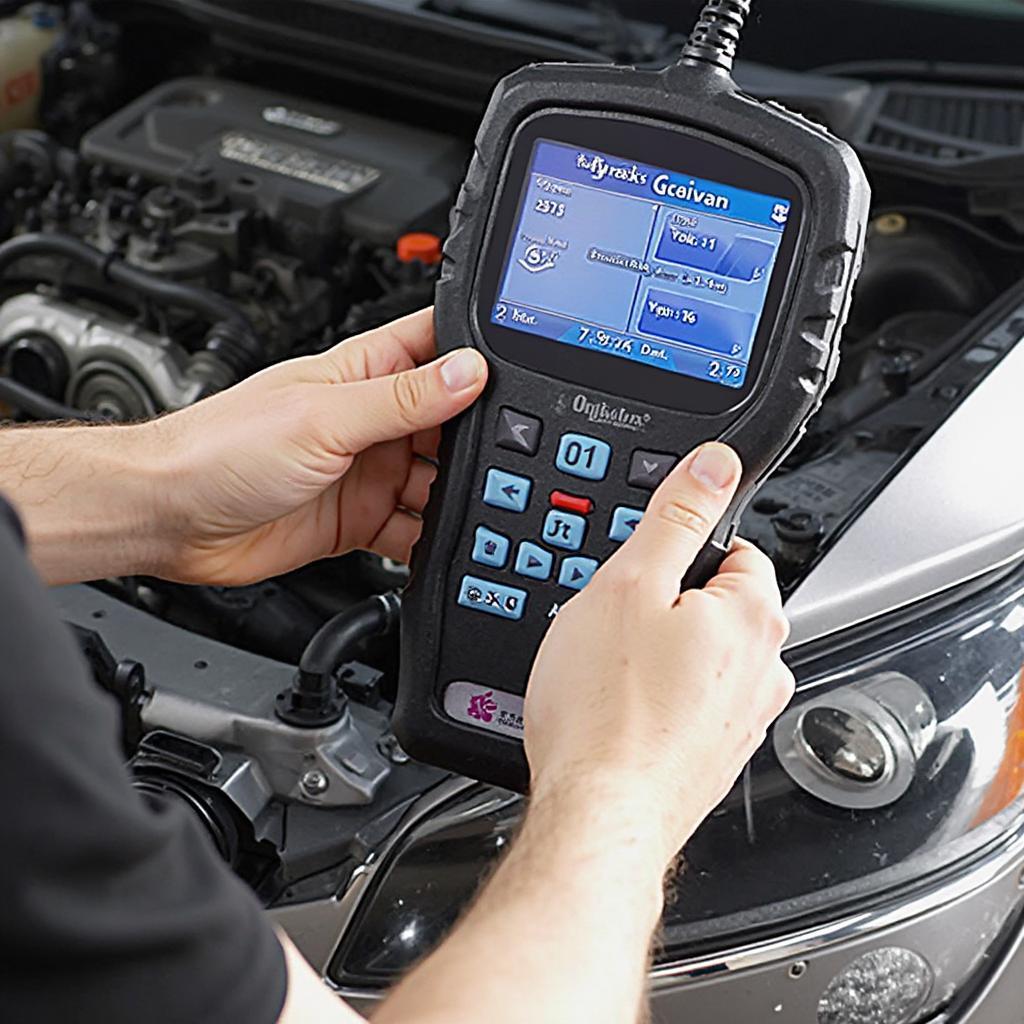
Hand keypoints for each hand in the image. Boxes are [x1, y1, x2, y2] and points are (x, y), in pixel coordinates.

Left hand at [145, 309, 486, 585]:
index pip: (436, 347)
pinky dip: (431, 539)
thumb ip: (402, 399)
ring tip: (485, 504)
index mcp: (363, 373)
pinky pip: (412, 529)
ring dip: (458, 495)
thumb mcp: (325, 417)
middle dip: (481, 440)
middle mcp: (370, 421)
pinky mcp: (358, 519)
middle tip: (517, 459)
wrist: (172, 518)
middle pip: (450, 424)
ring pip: (437, 482)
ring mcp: (367, 472)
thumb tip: (469, 372)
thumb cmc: (222, 448)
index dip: (480, 354)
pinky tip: (447, 543)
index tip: (526, 372)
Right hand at [524, 442, 794, 865]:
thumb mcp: (628, 582)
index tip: (642, 568)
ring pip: (701, 655)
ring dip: (661, 653)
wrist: (599, 817)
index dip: (679, 549)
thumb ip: (676, 514)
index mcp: (754, 615)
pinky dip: (660, 698)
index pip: (734, 547)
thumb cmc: (606, 712)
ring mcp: (743, 718)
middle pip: (716, 602)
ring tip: (609, 672)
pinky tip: (618, 710)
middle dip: (667, 603)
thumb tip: (714, 463)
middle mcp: (765, 669)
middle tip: (612, 624)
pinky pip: (689, 703)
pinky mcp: (715, 756)